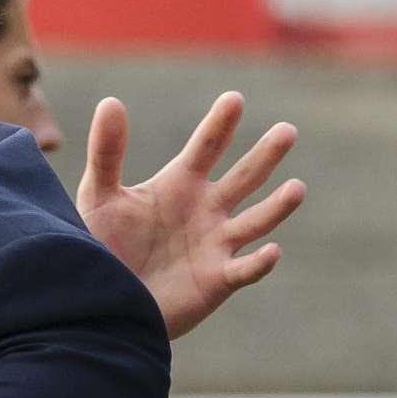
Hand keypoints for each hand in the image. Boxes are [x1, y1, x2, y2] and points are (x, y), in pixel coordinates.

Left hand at [76, 92, 305, 338]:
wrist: (104, 298)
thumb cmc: (102, 244)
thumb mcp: (100, 196)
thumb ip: (106, 152)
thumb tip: (110, 102)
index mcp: (180, 184)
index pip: (206, 147)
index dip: (220, 125)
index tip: (233, 99)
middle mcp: (206, 209)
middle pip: (244, 177)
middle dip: (265, 155)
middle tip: (286, 131)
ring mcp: (216, 244)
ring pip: (257, 220)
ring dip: (277, 206)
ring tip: (296, 188)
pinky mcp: (217, 279)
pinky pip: (245, 269)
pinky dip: (260, 262)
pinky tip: (272, 250)